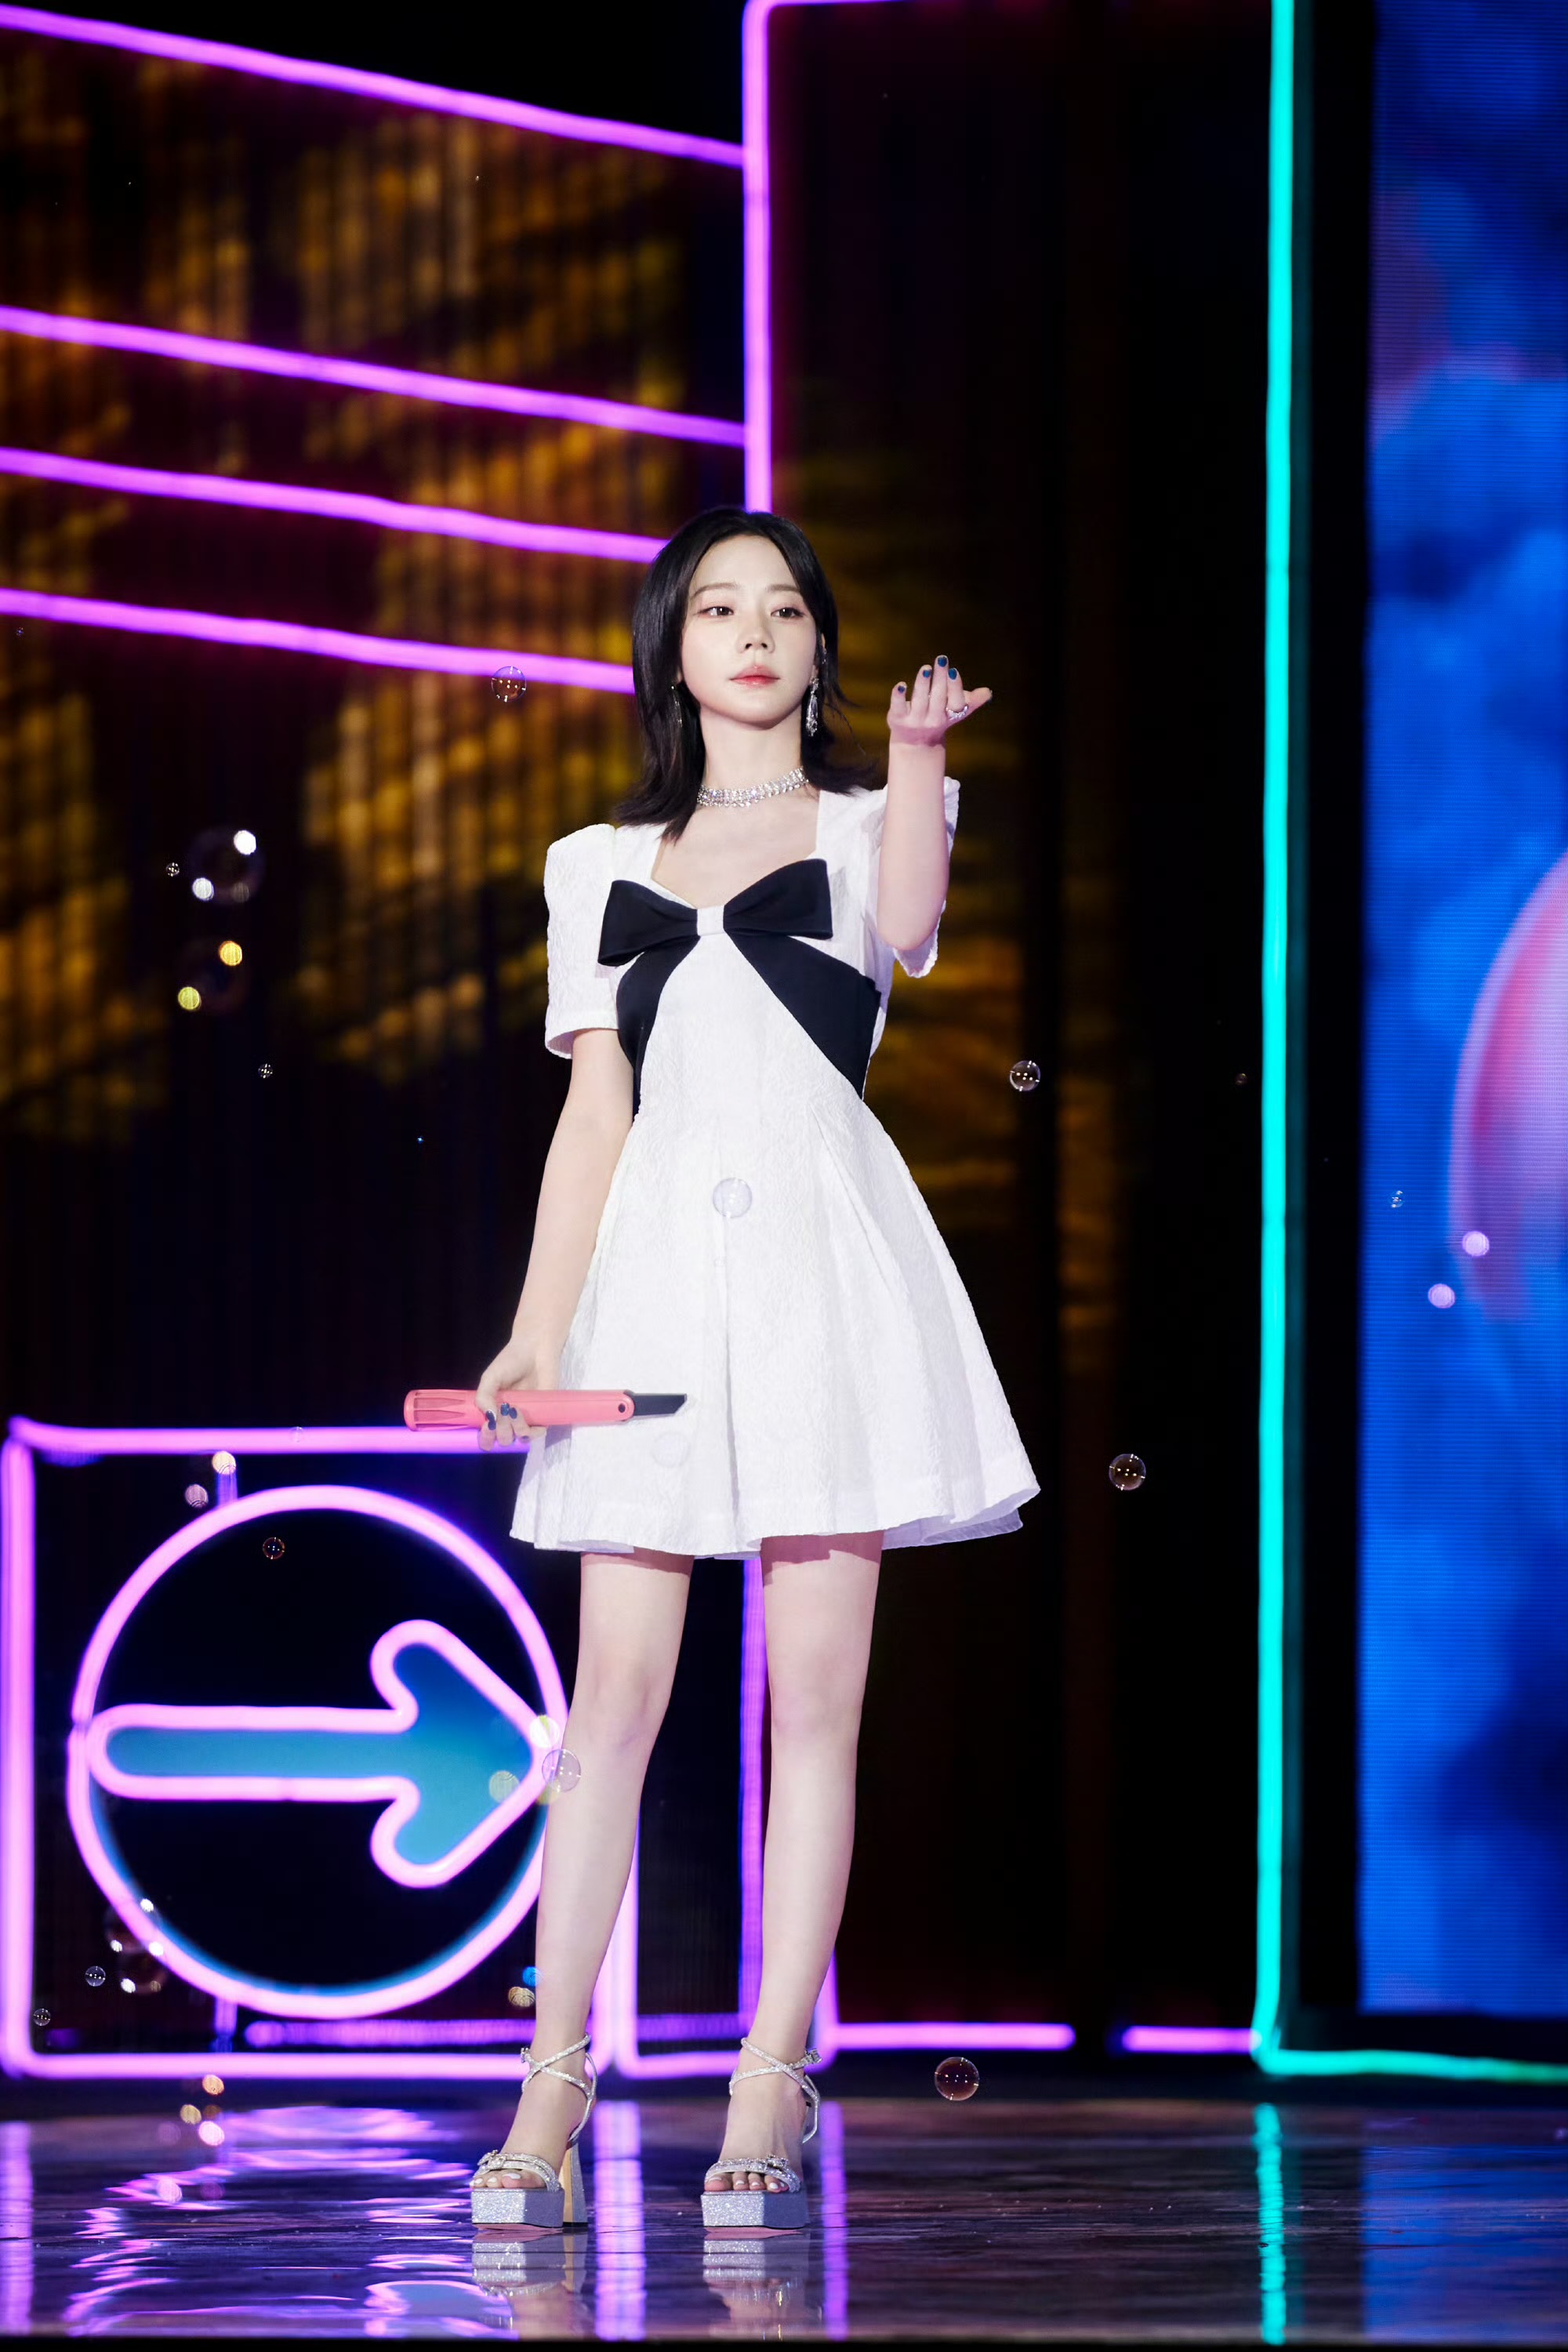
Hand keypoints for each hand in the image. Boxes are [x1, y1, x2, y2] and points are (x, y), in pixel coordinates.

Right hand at [474, 1335, 558, 1450]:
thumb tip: (489, 1419)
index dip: (484, 1439)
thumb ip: (483, 1397)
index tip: (486, 1429)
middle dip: (500, 1432)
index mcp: (493, 1411)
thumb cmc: (510, 1361)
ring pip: (519, 1438)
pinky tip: (525, 1415)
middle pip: (503, 1440)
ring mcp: (526, 1417)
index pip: (486, 1436)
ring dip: (515, 1430)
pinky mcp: (543, 1414)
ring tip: (514, 1410)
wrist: (535, 1349)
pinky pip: (538, 1433)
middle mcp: (508, 1418)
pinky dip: (531, 1431)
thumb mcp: (490, 1377)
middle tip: (502, 1413)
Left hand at [887, 655, 991, 747]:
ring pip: (920, 701)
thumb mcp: (955, 711)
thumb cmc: (938, 718)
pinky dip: (898, 696)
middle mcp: (934, 720)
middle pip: (938, 698)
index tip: (953, 671)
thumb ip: (970, 701)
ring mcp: (915, 721)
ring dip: (923, 684)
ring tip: (926, 669)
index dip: (954, 687)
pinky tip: (901, 685)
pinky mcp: (897, 719)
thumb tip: (988, 693)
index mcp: (949, 716)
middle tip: (941, 659)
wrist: (915, 743)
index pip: (955, 702)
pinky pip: (898, 707)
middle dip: (940, 678)